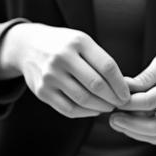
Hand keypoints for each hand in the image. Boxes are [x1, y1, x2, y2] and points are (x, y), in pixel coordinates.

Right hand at [0, 23, 128, 117]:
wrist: (28, 46)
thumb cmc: (64, 45)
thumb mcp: (82, 42)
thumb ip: (100, 61)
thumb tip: (124, 87)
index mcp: (78, 42)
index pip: (107, 66)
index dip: (120, 84)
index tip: (127, 94)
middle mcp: (62, 57)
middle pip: (96, 84)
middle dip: (113, 98)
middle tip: (121, 104)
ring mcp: (50, 75)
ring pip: (83, 99)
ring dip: (101, 107)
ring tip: (109, 107)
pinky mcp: (42, 91)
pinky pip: (68, 109)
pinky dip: (85, 113)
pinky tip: (94, 110)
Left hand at [108, 48, 155, 144]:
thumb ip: (145, 77)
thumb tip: (123, 87)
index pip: (150, 101)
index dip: (129, 103)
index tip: (113, 100)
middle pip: (155, 125)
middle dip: (129, 125)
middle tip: (112, 118)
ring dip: (133, 131)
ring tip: (116, 121)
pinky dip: (141, 133)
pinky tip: (128, 124)